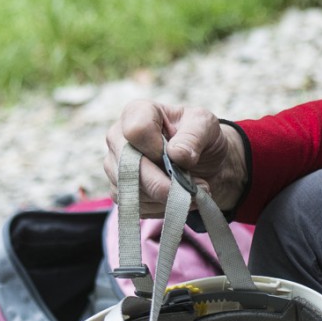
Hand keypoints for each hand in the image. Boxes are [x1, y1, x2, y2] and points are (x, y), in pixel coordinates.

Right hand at [102, 101, 246, 213]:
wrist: (203, 163)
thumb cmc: (200, 137)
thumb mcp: (206, 125)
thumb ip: (194, 135)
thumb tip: (176, 155)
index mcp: (137, 112)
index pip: (136, 130)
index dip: (157, 148)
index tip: (178, 156)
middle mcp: (118, 138)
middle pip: (128, 166)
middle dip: (162, 183)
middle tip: (190, 190)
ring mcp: (115, 166)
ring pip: (132, 190)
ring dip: (166, 197)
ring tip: (191, 192)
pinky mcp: (121, 191)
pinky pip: (135, 206)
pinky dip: (161, 207)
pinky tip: (177, 199)